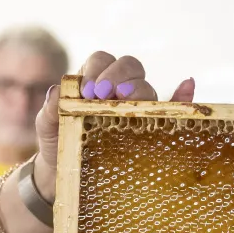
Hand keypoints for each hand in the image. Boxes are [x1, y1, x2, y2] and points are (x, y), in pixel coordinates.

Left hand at [33, 52, 195, 197]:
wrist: (63, 172)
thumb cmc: (58, 142)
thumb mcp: (46, 125)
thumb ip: (48, 107)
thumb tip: (56, 90)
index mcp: (95, 80)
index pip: (102, 60)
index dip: (97, 69)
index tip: (87, 90)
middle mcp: (118, 90)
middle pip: (130, 66)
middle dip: (118, 74)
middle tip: (102, 94)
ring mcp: (135, 108)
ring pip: (146, 88)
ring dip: (139, 89)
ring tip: (124, 100)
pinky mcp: (150, 128)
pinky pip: (172, 109)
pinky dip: (183, 96)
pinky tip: (187, 85)